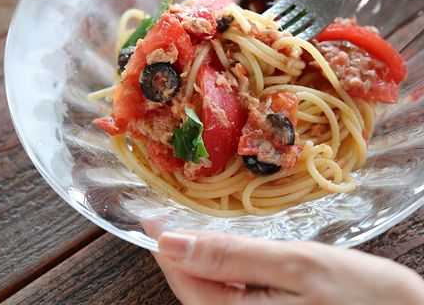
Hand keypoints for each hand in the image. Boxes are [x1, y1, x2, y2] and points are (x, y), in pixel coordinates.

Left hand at [154, 231, 423, 304]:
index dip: (165, 245)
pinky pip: (232, 296)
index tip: (151, 214)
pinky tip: (225, 252)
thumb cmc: (360, 295)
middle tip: (167, 216)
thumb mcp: (292, 266)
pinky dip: (222, 270)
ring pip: (211, 293)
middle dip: (179, 253)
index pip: (184, 281)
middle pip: (194, 290)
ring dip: (199, 260)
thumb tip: (171, 243)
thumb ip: (229, 257)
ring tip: (190, 226)